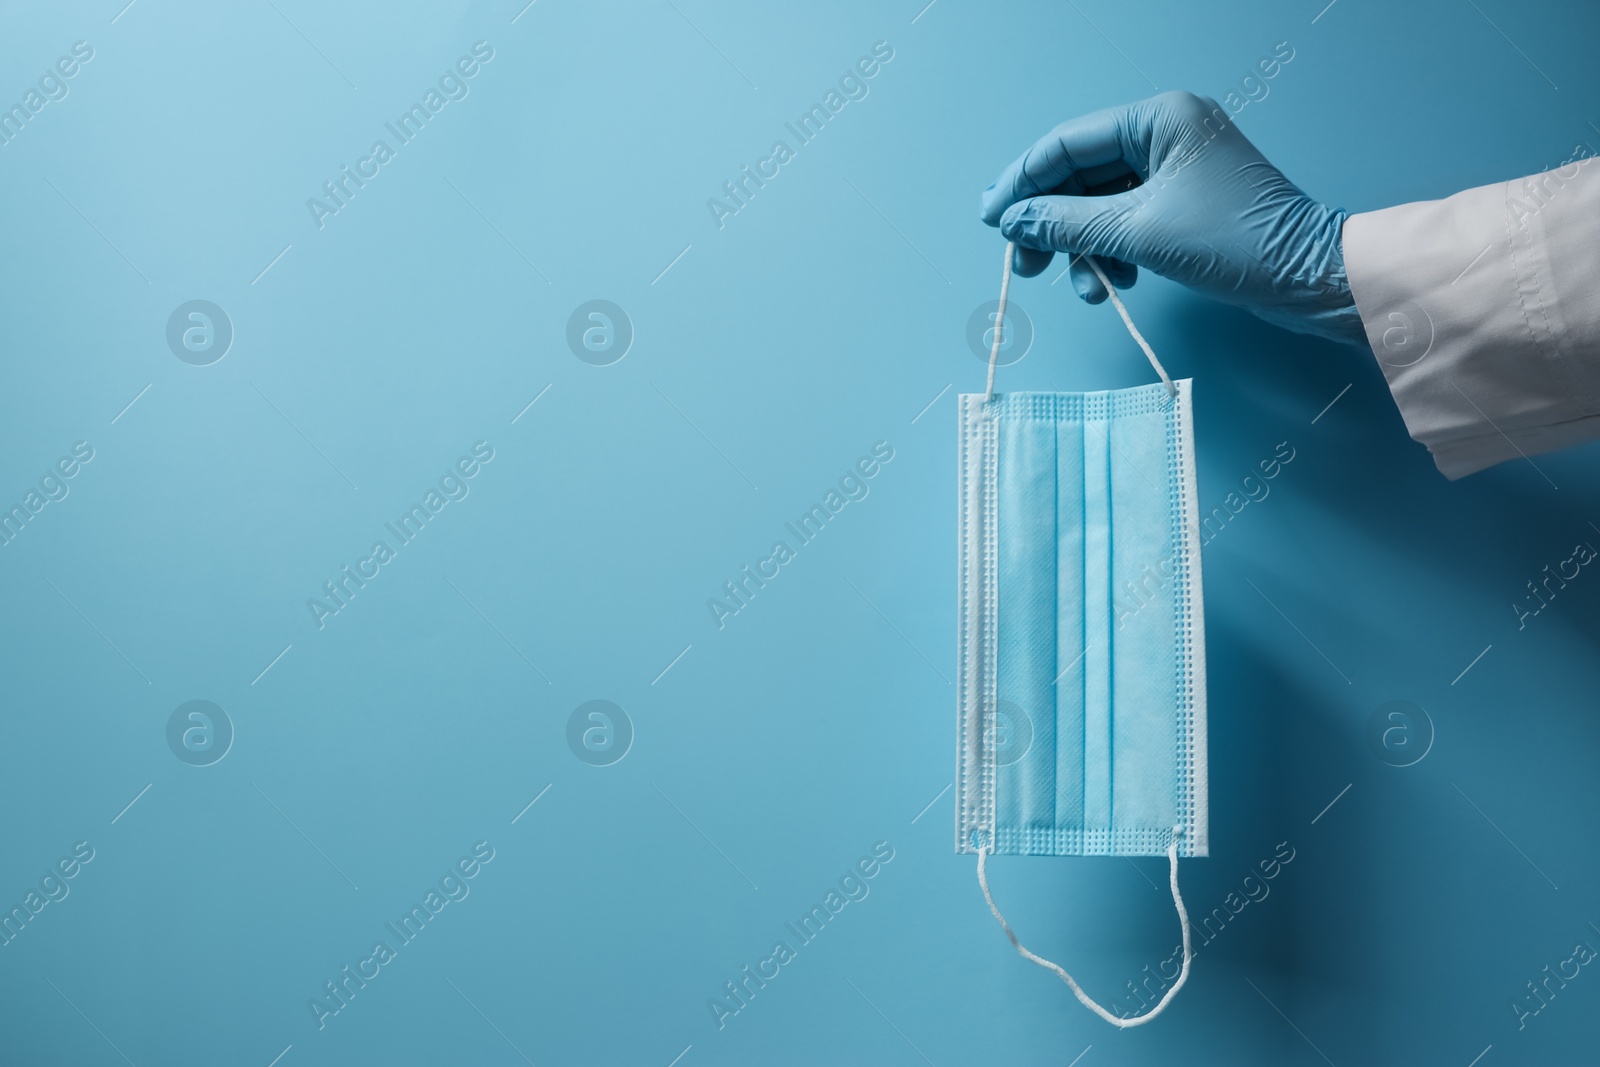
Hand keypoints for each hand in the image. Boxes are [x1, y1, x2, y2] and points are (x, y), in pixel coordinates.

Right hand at [980, 90, 1367, 347]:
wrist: (1309, 279)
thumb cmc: (1234, 242)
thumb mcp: (1137, 232)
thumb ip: (1066, 223)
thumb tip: (1013, 221)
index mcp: (1158, 118)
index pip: (1067, 143)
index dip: (1022, 182)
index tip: (991, 220)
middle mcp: (1165, 134)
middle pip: (1080, 176)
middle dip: (1052, 225)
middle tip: (1027, 266)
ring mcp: (1176, 169)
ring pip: (1100, 206)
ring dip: (1083, 250)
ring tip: (1087, 290)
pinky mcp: (1184, 204)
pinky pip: (1126, 223)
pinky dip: (1112, 254)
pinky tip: (1118, 283)